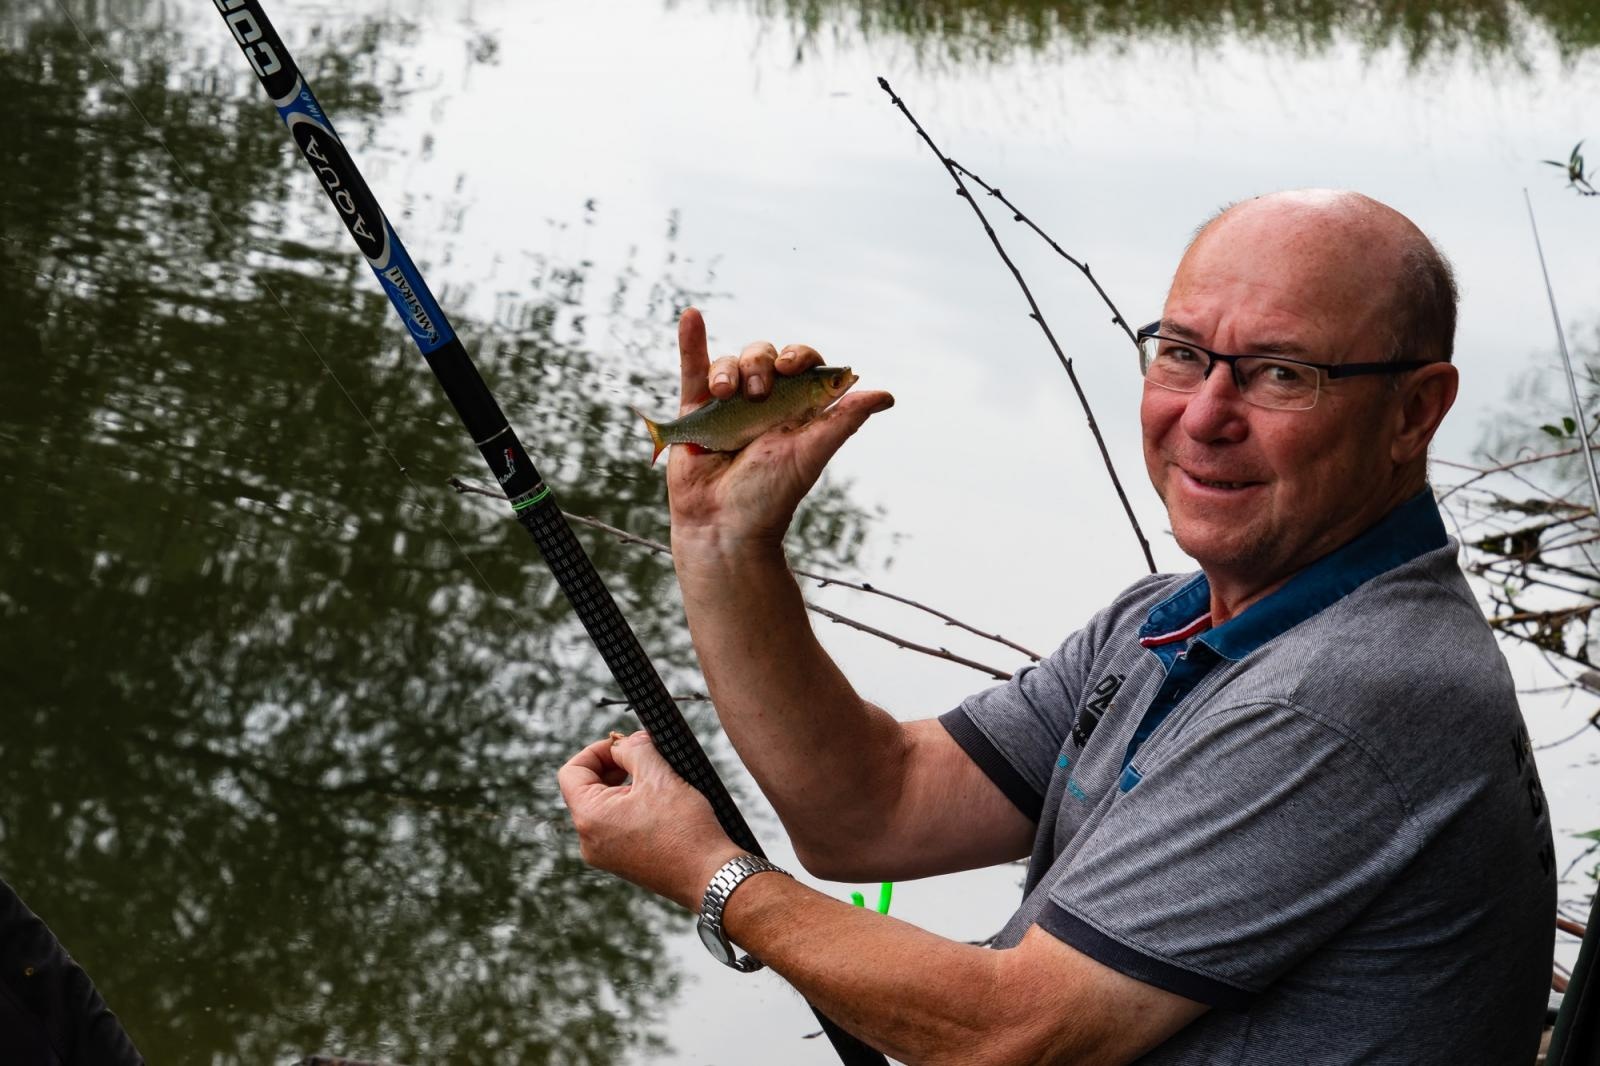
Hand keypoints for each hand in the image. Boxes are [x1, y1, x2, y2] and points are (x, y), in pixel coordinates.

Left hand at [557, 730, 742, 910]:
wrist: (710, 875)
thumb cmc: (685, 829)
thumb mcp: (659, 776)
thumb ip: (635, 749)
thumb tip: (624, 743)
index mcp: (590, 818)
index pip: (572, 772)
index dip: (596, 750)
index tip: (624, 745)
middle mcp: (589, 841)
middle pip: (585, 789)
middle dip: (612, 766)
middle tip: (643, 756)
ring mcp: (604, 855)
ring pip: (602, 806)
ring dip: (623, 786)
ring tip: (655, 779)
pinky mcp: (621, 862)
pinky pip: (614, 825)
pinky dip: (630, 806)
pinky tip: (658, 802)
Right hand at [668, 307, 892, 552]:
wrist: (723, 526)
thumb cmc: (770, 497)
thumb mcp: (811, 454)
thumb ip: (843, 421)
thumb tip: (886, 395)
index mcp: (795, 409)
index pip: (803, 366)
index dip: (800, 357)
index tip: (792, 366)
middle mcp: (763, 403)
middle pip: (764, 357)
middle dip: (762, 363)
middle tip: (759, 391)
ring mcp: (728, 406)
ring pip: (730, 364)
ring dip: (729, 370)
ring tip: (726, 394)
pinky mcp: (695, 413)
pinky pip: (693, 369)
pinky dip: (691, 341)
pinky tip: (691, 316)